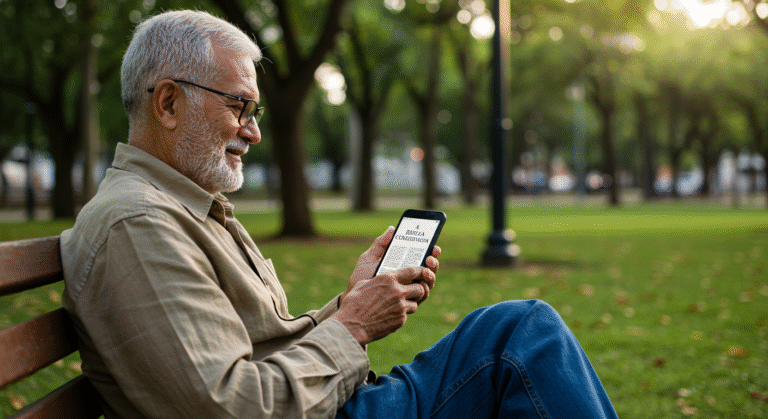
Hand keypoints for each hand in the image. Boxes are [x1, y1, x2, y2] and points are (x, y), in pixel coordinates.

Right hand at [333, 228, 440, 344]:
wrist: (350, 325)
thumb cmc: (355, 298)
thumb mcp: (365, 272)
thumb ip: (379, 250)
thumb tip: (390, 230)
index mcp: (389, 278)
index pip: (414, 270)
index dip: (421, 270)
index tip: (423, 270)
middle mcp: (398, 292)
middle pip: (421, 287)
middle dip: (421, 287)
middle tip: (416, 287)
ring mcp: (400, 307)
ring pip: (416, 302)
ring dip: (412, 301)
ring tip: (403, 300)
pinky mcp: (400, 321)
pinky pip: (407, 314)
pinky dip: (402, 312)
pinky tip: (392, 311)